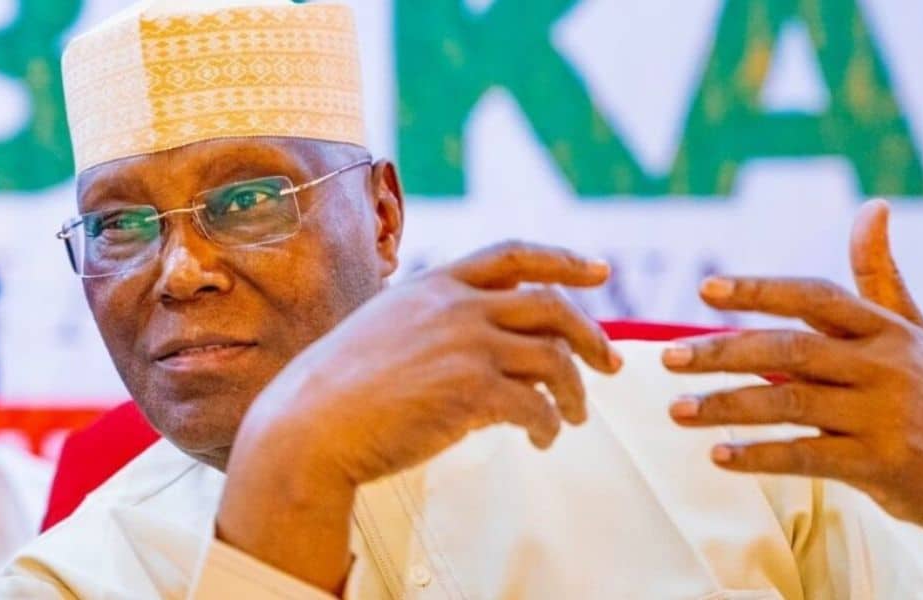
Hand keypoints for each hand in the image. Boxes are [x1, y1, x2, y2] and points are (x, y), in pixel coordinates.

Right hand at [219, 242, 619, 591]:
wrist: (310, 426)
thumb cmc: (340, 388)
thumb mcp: (386, 329)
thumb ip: (435, 323)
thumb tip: (485, 346)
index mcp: (436, 283)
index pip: (514, 254)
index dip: (563, 260)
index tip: (599, 271)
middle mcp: (457, 305)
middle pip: (551, 307)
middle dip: (592, 336)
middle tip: (612, 364)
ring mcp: (466, 345)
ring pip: (554, 359)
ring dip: (576, 391)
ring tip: (576, 417)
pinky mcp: (472, 391)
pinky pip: (537, 405)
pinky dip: (550, 424)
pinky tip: (542, 439)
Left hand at [664, 200, 922, 563]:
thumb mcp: (913, 334)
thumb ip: (880, 277)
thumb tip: (872, 206)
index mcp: (886, 330)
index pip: (815, 296)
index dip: (760, 289)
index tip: (705, 288)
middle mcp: (885, 367)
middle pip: (790, 349)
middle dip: (722, 352)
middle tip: (667, 357)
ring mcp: (883, 417)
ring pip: (789, 402)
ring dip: (726, 406)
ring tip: (676, 410)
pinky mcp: (880, 465)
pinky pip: (806, 456)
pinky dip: (759, 456)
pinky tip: (717, 455)